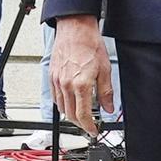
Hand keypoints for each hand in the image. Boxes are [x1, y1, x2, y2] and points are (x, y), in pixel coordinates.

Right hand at [49, 14, 113, 136]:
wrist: (75, 29)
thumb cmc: (89, 45)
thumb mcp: (105, 69)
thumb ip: (106, 92)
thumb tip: (108, 107)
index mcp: (81, 85)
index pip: (83, 115)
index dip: (89, 127)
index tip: (94, 131)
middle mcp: (66, 85)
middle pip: (70, 115)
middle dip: (80, 124)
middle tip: (89, 125)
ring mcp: (57, 81)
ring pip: (61, 107)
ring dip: (71, 115)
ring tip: (81, 115)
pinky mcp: (52, 76)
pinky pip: (55, 97)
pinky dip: (62, 104)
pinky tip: (70, 102)